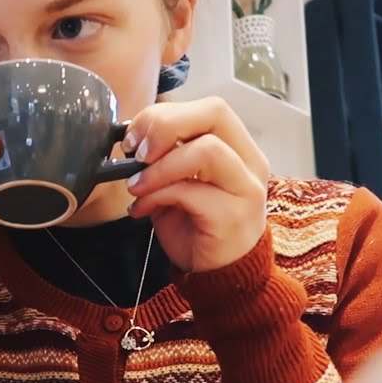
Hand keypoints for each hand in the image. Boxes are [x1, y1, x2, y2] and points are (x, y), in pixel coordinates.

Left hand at [122, 97, 269, 272]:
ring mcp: (246, 188)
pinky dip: (156, 196)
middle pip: (215, 113)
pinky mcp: (233, 215)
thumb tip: (132, 136)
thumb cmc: (196, 226)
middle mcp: (249, 162)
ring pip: (207, 149)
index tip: (134, 137)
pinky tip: (141, 209)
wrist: (217, 274)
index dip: (166, 113)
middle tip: (137, 152)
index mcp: (238, 147)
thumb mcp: (176, 183)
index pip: (211, 108)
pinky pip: (191, 191)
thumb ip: (164, 157)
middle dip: (165, 126)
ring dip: (160, 166)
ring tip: (136, 186)